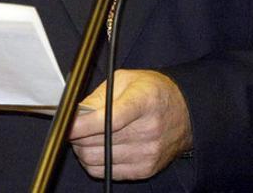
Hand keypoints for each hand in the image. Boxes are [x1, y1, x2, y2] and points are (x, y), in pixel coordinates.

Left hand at [68, 69, 192, 179]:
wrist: (186, 112)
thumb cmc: (153, 92)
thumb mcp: (127, 80)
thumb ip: (99, 96)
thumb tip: (74, 115)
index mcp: (145, 101)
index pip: (109, 120)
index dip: (82, 125)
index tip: (67, 125)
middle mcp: (149, 129)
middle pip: (97, 143)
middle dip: (78, 136)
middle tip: (76, 127)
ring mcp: (148, 153)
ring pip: (96, 160)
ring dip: (84, 150)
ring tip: (88, 136)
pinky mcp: (145, 170)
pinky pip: (104, 172)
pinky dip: (95, 161)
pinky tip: (101, 147)